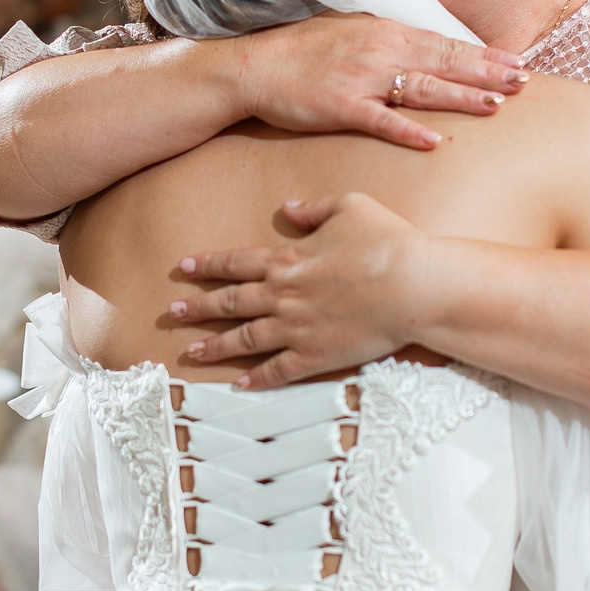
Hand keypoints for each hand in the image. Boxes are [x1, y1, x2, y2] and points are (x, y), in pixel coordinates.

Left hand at [170, 193, 428, 388]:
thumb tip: (289, 207)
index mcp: (288, 260)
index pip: (236, 262)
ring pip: (245, 340)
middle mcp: (284, 296)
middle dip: (199, 307)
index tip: (184, 268)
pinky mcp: (317, 357)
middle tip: (173, 312)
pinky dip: (258, 379)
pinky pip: (279, 371)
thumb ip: (314, 207)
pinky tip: (241, 384)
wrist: (416, 287)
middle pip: (231, 302)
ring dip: (216, 346)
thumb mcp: (350, 206)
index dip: (207, 265)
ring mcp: (297, 329)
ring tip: (192, 352)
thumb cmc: (389, 242)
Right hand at [230, 14, 529, 150]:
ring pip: (421, 88)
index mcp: (385, 32)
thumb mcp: (352, 33)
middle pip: (444, 62)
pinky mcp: (341, 106)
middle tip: (524, 83)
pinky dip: (408, 130)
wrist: (254, 67)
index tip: (516, 62)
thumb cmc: (303, 52)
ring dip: (459, 97)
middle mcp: (380, 51)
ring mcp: (361, 79)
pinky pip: (380, 120)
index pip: (445, 42)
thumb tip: (425, 46)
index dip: (483, 54)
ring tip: (495, 106)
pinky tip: (434, 140)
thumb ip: (390, 40)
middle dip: (486, 73)